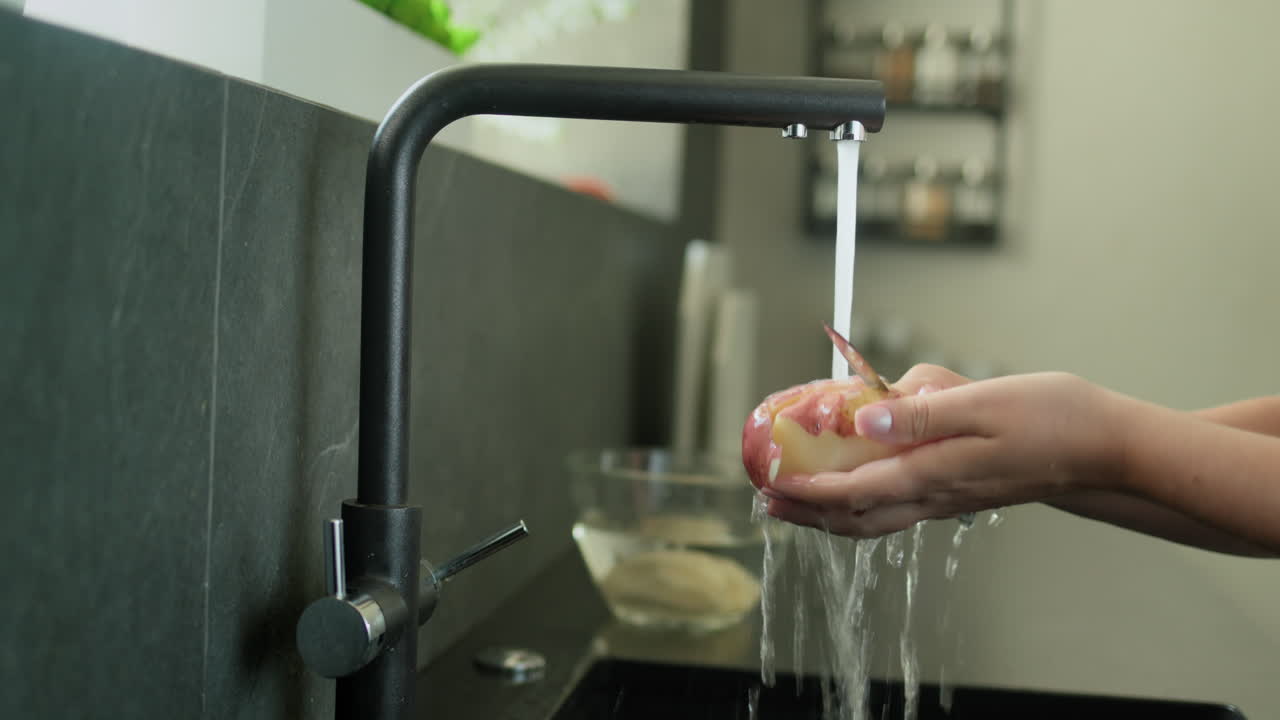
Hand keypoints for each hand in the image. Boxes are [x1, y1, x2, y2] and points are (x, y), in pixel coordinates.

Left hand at [766, 368, 1125, 537]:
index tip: (772, 483)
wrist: (1104, 448)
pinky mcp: (960, 491)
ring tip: (797, 498)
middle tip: (768, 498)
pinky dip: (863, 499)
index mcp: (933, 475)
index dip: (807, 491)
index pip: (853, 492)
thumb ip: (920, 411)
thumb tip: (861, 416)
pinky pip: (898, 506)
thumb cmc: (1051, 418)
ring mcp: (948, 498)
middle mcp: (935, 495)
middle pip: (855, 518)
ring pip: (875, 518)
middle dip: (807, 512)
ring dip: (830, 511)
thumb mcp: (982, 403)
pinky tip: (856, 480)